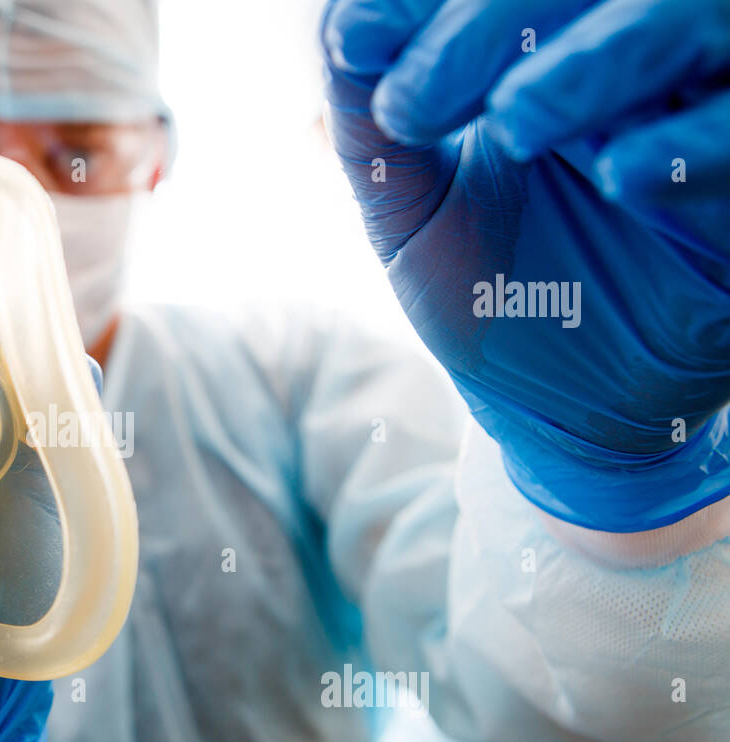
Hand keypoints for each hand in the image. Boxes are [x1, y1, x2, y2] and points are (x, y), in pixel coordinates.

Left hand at [321, 0, 729, 530]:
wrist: (550, 408)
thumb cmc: (486, 291)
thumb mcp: (409, 207)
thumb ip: (374, 122)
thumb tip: (340, 28)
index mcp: (556, 47)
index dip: (424, 2)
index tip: (358, 37)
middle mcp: (637, 64)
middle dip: (492, 23)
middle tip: (412, 103)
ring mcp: (700, 120)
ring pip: (694, 26)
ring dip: (601, 59)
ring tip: (516, 119)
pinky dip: (694, 146)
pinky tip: (623, 176)